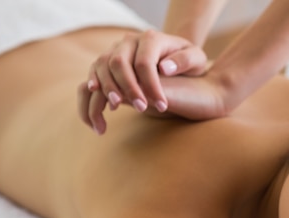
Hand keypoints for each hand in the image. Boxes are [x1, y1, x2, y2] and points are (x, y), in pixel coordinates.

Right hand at [78, 29, 206, 132]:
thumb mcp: (196, 59)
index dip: (152, 86)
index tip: (162, 106)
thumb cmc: (187, 62)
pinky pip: (93, 73)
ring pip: (101, 66)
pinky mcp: (107, 62)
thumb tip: (164, 68)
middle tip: (141, 109)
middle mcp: (129, 41)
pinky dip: (92, 89)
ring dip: (107, 88)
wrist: (174, 59)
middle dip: (128, 88)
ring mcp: (115, 50)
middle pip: (119, 62)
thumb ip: (185, 60)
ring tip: (115, 108)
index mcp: (151, 39)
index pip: (145, 62)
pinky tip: (96, 102)